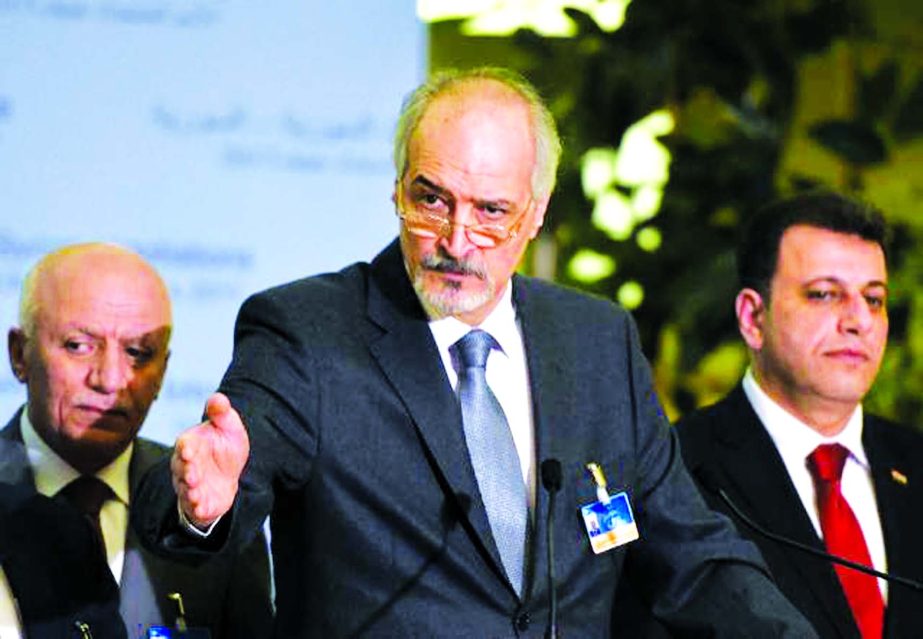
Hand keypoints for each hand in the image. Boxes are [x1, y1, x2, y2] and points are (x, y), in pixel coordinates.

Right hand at [172, 392, 249, 528]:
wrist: (229, 474)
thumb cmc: (223, 447)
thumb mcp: (228, 427)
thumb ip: (221, 413)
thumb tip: (218, 398)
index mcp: (190, 444)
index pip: (184, 444)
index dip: (186, 447)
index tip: (188, 449)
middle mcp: (185, 466)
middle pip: (182, 468)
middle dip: (187, 470)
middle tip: (192, 473)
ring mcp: (190, 486)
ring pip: (186, 489)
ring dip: (190, 491)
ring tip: (196, 492)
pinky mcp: (198, 504)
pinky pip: (195, 508)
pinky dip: (197, 508)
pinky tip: (201, 509)